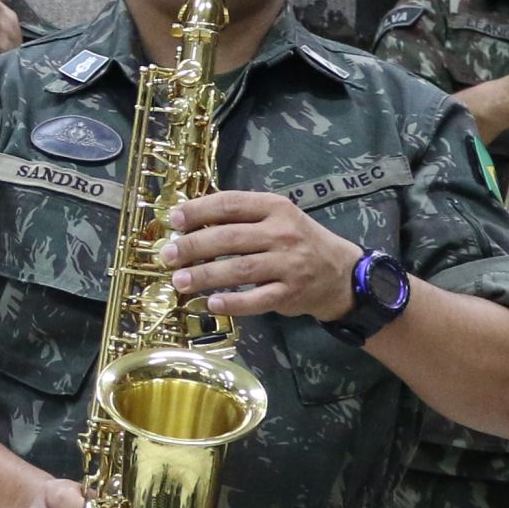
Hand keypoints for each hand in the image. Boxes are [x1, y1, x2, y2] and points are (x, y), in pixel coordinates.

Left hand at [162, 191, 363, 320]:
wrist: (341, 273)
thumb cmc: (299, 241)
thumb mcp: (277, 218)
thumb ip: (242, 217)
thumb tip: (191, 222)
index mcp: (275, 208)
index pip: (231, 204)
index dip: (199, 211)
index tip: (174, 219)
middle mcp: (282, 233)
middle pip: (230, 237)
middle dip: (193, 246)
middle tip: (167, 255)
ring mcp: (288, 264)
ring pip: (239, 269)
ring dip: (205, 276)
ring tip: (179, 281)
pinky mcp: (291, 293)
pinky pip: (257, 300)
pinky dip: (233, 303)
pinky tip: (211, 303)